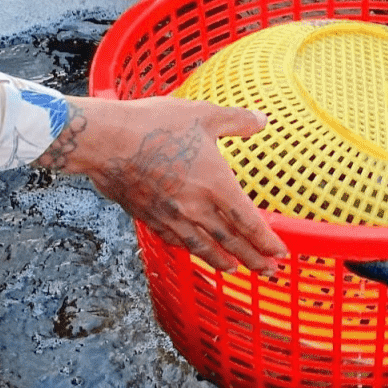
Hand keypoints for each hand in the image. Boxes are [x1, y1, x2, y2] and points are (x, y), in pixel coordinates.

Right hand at [38, 96, 286, 274]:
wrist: (107, 141)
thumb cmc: (156, 125)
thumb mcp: (204, 114)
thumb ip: (237, 121)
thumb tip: (261, 120)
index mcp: (216, 186)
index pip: (248, 222)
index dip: (266, 240)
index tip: (280, 253)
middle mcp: (196, 208)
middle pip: (230, 242)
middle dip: (252, 259)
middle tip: (268, 272)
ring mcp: (170, 216)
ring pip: (201, 247)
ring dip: (221, 261)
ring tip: (234, 270)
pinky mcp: (147, 216)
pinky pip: (173, 240)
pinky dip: (189, 249)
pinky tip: (192, 249)